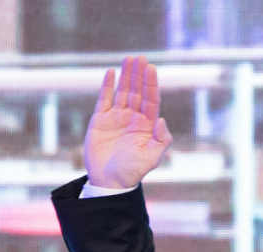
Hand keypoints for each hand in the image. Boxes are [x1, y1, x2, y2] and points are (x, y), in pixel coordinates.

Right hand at [84, 55, 172, 188]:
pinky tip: (111, 73)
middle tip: (140, 58)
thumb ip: (162, 140)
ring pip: (123, 92)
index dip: (151, 84)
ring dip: (126, 76)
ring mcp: (116, 118)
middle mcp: (132, 119)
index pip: (151, 100)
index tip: (151, 68)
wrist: (109, 182)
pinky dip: (107, 86)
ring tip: (129, 59)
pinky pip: (104, 99)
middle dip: (139, 75)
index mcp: (146, 126)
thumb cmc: (132, 172)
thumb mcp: (152, 158)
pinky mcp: (100, 120)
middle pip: (137, 91)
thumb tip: (161, 119)